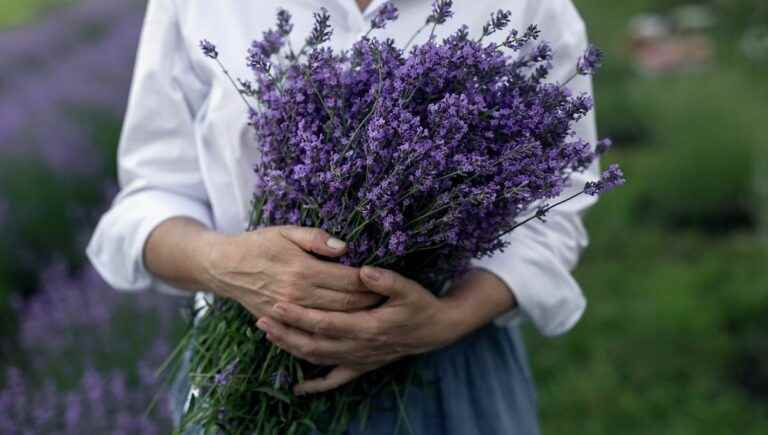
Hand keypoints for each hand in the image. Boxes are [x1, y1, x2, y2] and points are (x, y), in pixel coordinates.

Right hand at [201, 226, 382, 316]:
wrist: (224, 267)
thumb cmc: (259, 244)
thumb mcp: (286, 231)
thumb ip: (316, 238)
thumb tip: (344, 248)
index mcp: (303, 269)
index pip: (348, 280)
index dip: (370, 282)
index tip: (386, 280)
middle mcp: (298, 294)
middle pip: (346, 303)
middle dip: (369, 302)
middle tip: (388, 300)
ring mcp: (289, 312)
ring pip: (333, 320)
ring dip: (356, 318)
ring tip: (375, 314)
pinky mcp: (281, 322)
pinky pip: (312, 332)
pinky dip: (332, 331)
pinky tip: (347, 328)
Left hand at [257, 266, 470, 394]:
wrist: (437, 329)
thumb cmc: (420, 304)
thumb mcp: (408, 288)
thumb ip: (386, 280)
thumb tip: (363, 271)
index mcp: (367, 326)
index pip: (324, 322)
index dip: (298, 315)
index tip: (276, 304)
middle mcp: (359, 347)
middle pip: (314, 343)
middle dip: (285, 332)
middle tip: (261, 319)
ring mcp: (359, 359)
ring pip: (319, 359)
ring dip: (292, 349)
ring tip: (270, 336)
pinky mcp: (363, 366)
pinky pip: (335, 380)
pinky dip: (316, 385)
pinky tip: (298, 388)